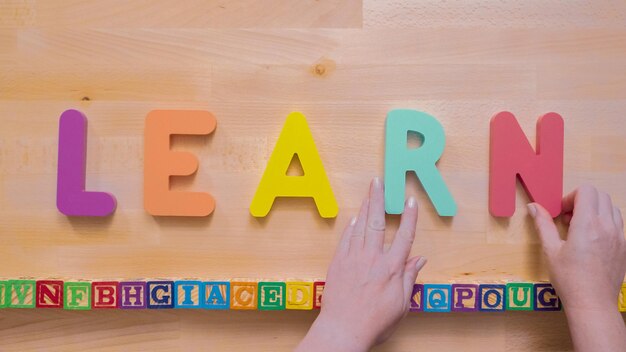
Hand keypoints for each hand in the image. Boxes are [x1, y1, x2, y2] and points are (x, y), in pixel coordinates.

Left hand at [296, 177, 425, 351]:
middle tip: (378, 182)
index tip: (410, 201)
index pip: (404, 236)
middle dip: (379, 199)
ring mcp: (353, 259)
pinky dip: (351, 227)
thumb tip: (420, 260)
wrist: (343, 330)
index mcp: (392, 269)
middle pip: (377, 222)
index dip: (409, 217)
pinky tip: (354, 218)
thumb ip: (410, 279)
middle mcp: (373, 259)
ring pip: (360, 226)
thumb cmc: (374, 322)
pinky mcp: (338, 263)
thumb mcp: (401, 305)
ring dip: (365, 207)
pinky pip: (346, 239)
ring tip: (369, 192)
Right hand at [528, 185, 625, 351]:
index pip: (586, 191)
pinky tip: (592, 239)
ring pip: (611, 207)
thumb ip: (543, 224)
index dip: (570, 197)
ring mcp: (619, 236)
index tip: (562, 212)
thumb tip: (533, 207)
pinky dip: (605, 221)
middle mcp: (607, 226)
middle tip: (569, 218)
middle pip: (600, 195)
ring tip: (581, 227)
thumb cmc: (570, 279)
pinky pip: (617, 222)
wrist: (593, 303)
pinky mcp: (624, 246)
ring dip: (595, 209)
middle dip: (582, 200)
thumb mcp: (550, 250)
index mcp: (588, 224)